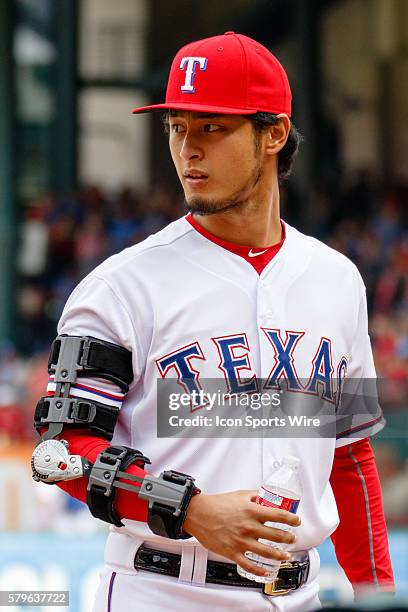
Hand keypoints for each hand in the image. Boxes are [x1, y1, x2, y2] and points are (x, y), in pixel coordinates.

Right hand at [183, 490, 299, 577]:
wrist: (199, 514)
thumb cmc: (218, 504)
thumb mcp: (240, 495)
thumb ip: (255, 496)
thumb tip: (266, 496)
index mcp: (251, 511)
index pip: (279, 515)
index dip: (292, 519)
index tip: (297, 521)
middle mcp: (249, 526)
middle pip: (276, 535)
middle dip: (288, 538)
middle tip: (293, 538)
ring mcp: (241, 541)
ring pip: (267, 552)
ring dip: (280, 555)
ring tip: (286, 555)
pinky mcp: (232, 552)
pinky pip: (249, 565)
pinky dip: (260, 570)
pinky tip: (266, 570)